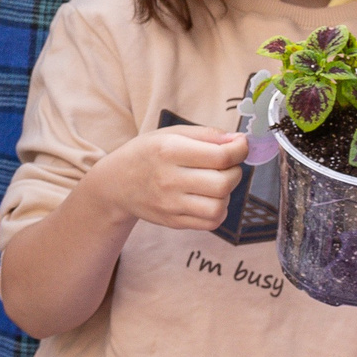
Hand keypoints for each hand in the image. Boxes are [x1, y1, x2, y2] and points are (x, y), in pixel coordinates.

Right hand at [90, 126, 247, 230]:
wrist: (115, 183)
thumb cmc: (147, 153)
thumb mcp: (170, 134)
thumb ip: (206, 135)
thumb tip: (238, 141)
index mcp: (169, 150)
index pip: (220, 156)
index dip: (240, 150)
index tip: (241, 146)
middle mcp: (168, 179)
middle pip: (223, 183)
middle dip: (235, 172)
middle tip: (227, 166)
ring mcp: (170, 204)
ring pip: (219, 207)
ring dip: (227, 194)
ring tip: (216, 184)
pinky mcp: (173, 221)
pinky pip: (211, 222)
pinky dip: (218, 211)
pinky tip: (209, 199)